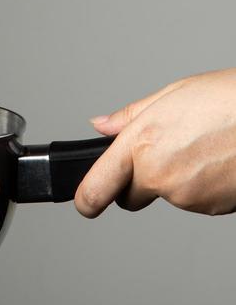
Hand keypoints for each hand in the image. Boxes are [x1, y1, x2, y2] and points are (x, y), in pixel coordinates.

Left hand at [75, 68, 235, 216]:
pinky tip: (214, 160)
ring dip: (176, 178)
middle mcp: (160, 176)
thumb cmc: (227, 100)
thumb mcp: (171, 95)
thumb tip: (101, 125)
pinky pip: (194, 199)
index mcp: (142, 144)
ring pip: (167, 195)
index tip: (84, 203)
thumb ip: (130, 116)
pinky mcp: (211, 209)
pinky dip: (200, 185)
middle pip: (131, 195)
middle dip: (137, 181)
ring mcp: (186, 196)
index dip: (86, 199)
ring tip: (200, 145)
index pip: (98, 187)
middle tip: (162, 152)